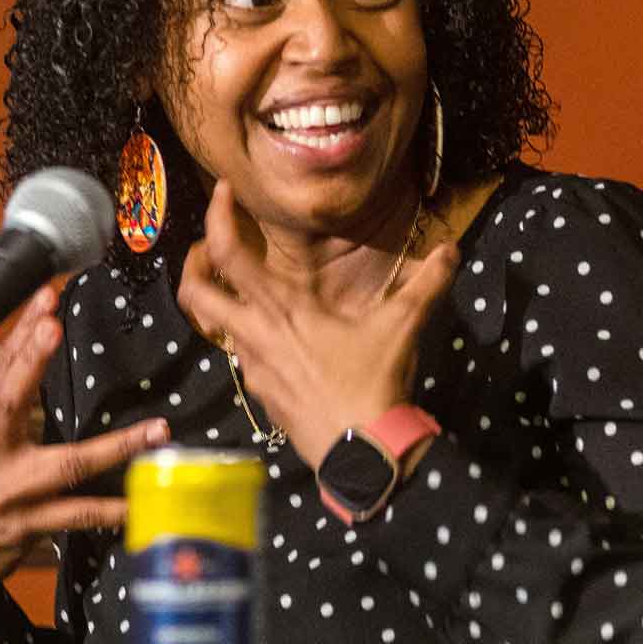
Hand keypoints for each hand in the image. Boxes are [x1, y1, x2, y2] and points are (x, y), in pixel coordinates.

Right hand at [0, 286, 169, 643]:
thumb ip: (2, 407)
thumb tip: (29, 353)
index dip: (20, 337)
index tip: (45, 301)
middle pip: (7, 400)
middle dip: (28, 362)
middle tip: (52, 327)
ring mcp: (7, 492)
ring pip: (66, 463)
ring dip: (116, 446)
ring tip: (157, 430)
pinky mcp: (25, 527)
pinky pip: (75, 515)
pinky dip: (109, 509)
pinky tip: (140, 503)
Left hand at [176, 181, 456, 469]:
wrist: (360, 451)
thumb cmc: (373, 382)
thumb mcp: (403, 326)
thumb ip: (428, 282)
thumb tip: (451, 249)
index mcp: (283, 307)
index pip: (229, 253)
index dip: (216, 216)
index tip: (222, 191)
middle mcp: (256, 333)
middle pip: (193, 293)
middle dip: (191, 265)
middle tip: (206, 250)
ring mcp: (252, 366)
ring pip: (213, 328)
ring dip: (219, 304)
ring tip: (245, 294)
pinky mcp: (260, 394)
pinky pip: (243, 358)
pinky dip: (250, 341)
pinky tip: (280, 343)